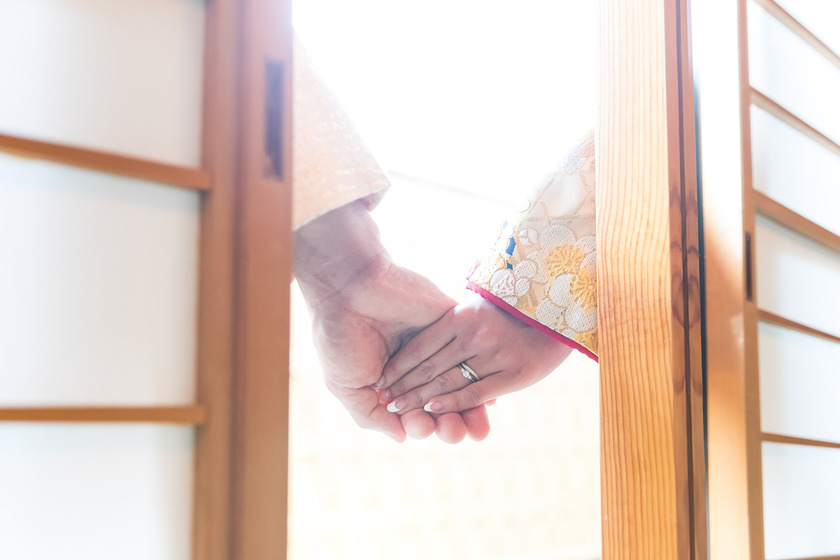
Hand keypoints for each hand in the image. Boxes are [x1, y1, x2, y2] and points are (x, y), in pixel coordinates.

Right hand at [294, 201, 489, 442]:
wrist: (348, 289)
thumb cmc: (339, 336)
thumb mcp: (347, 386)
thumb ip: (371, 416)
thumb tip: (402, 438)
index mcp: (392, 381)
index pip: (415, 413)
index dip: (423, 427)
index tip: (422, 427)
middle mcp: (417, 367)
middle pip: (442, 405)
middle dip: (450, 426)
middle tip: (452, 431)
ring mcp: (437, 346)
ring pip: (461, 385)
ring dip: (468, 410)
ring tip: (470, 426)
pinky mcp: (452, 324)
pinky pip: (472, 355)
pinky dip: (480, 376)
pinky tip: (487, 396)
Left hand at [377, 296, 573, 414]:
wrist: (559, 306)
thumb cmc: (513, 306)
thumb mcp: (479, 304)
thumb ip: (453, 319)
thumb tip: (425, 336)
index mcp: (462, 315)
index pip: (421, 346)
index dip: (398, 366)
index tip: (380, 380)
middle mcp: (474, 334)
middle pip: (429, 367)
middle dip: (402, 386)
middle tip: (383, 400)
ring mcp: (494, 354)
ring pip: (447, 381)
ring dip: (419, 399)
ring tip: (397, 409)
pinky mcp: (513, 373)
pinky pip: (475, 391)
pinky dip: (452, 402)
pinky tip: (433, 410)